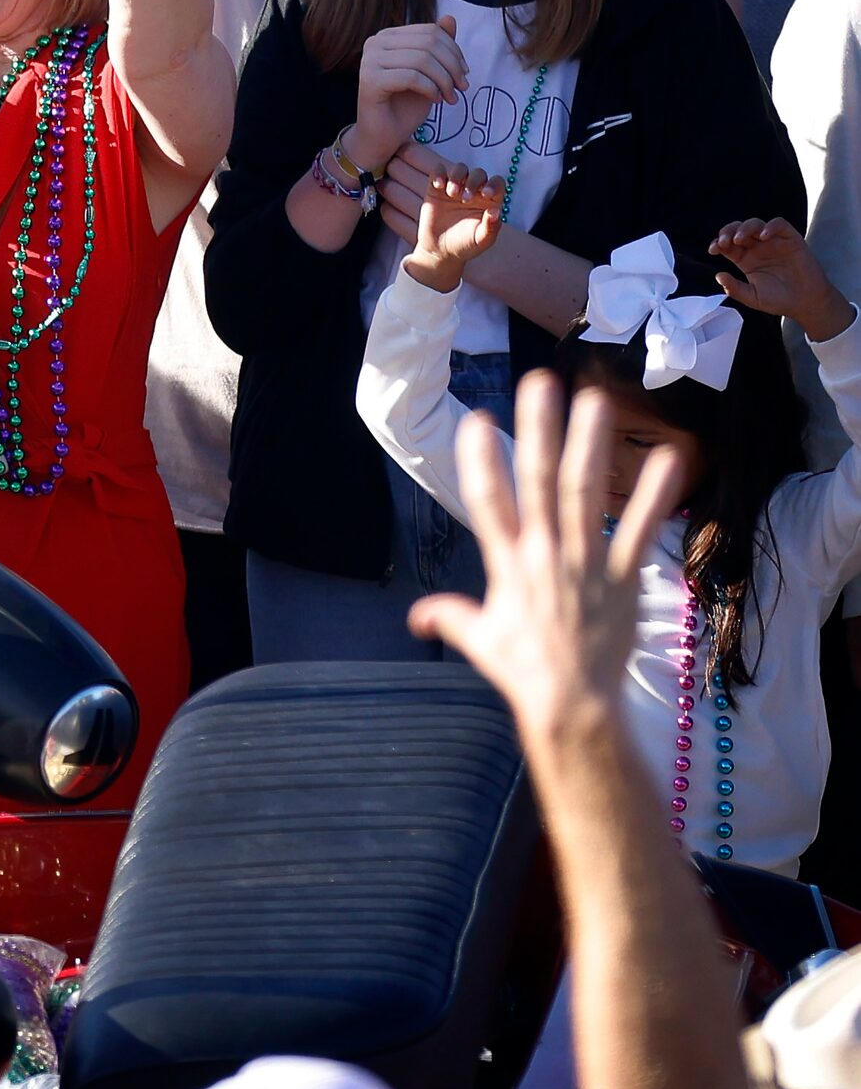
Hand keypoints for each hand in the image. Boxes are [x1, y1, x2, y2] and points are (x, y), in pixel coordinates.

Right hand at [353, 15, 463, 171]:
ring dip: (444, 80)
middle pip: (428, 43)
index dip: (454, 51)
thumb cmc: (406, 105)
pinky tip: (436, 101)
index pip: (430, 31)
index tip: (465, 73)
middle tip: (462, 88)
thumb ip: (438, 46)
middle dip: (452, 67)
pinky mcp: (369, 80)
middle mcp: (374, 43)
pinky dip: (431, 89)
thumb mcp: (430, 72)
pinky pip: (412, 77)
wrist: (384, 136)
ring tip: (451, 98)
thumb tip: (449, 18)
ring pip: (422, 59)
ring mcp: (369, 60)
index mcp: (387, 36)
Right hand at [402, 159, 503, 290]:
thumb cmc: (465, 245)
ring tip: (452, 193)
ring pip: (460, 168)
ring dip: (457, 176)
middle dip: (473, 182)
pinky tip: (438, 185)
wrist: (440, 250)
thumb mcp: (481, 240)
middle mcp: (474, 191)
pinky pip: (438, 172)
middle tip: (465, 199)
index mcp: (489, 201)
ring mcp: (455, 188)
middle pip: (478, 173)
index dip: (494, 184)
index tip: (486, 194)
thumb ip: (491, 227)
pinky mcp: (436, 189)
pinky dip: (438, 173)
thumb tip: (496, 211)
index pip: (497, 183)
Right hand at [410, 373, 685, 740]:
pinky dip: (652, 495)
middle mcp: (543, 553)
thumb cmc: (522, 671)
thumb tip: (418, 616)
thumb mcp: (479, 640)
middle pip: (537, 481)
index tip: (476, 418)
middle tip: (540, 383)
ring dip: (589, 445)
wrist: (572, 704)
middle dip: (538, 430)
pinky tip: (669, 458)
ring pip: (584, 493)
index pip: (488, 501)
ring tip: (594, 401)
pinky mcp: (623, 577)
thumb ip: (450, 617)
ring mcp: (585, 562)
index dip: (479, 459)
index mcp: (506, 564)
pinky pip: (638, 530)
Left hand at [712, 217, 856, 343]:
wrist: (806, 303)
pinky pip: (780, 225)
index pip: (727, 244)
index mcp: (745, 259)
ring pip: (756, 224)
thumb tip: (718, 276)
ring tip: (739, 239)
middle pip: (738, 230)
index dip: (718, 243)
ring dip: (745, 228)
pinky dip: (770, 226)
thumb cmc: (779, 300)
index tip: (713, 250)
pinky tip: (763, 237)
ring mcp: (774, 242)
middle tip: (724, 242)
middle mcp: (757, 248)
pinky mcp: (791, 240)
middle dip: (728, 232)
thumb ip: (735, 288)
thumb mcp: (752, 297)